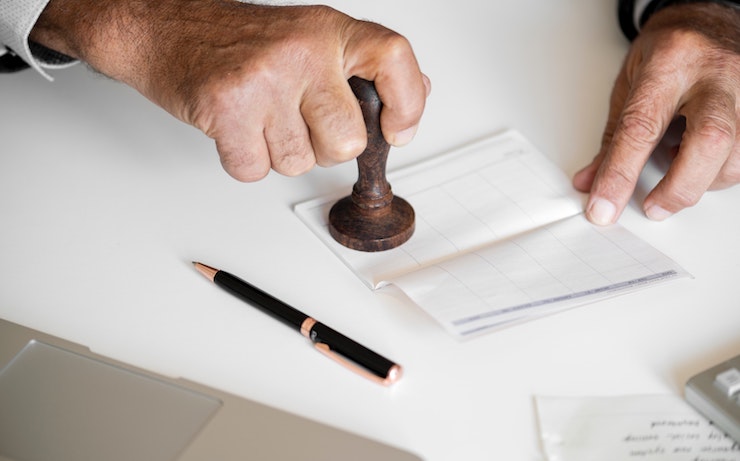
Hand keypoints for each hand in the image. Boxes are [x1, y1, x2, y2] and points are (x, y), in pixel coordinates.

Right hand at [30, 0, 430, 180]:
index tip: (397, 131)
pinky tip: (235, 128)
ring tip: (258, 117)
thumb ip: (360, 68)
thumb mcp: (309, 37)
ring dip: (278, 153)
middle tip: (297, 123)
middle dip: (324, 148)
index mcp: (328, 30)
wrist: (162, 28)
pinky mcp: (228, 108)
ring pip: (299, 163)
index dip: (408, 104)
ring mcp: (265, 78)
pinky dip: (244, 161)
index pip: (394, 59)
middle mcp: (302, 50)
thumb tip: (415, 96)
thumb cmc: (236, 40)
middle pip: (347, 141)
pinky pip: (256, 170)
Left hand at [573, 2, 739, 224]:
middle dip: (679, 187)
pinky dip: (721, 171)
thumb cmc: (669, 48)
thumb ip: (613, 137)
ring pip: (736, 156)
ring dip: (702, 181)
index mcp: (671, 61)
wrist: (709, 16)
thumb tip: (591, 182)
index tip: (603, 207)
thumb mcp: (629, 83)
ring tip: (679, 170)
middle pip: (709, 141)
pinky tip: (703, 160)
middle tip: (653, 207)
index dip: (620, 174)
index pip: (641, 126)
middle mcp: (717, 72)